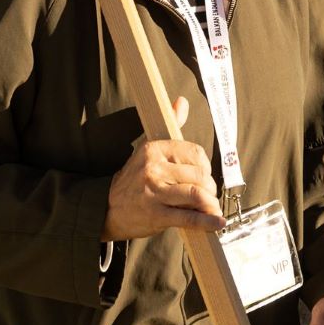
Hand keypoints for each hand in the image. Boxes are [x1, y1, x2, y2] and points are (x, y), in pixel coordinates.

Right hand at [103, 96, 223, 239]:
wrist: (106, 208)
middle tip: (209, 195)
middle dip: (210, 187)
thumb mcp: (148, 150)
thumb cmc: (133, 180)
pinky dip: (207, 222)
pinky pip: (188, 217)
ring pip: (196, 194)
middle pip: (198, 175)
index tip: (204, 174)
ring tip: (211, 208)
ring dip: (210, 204)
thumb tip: (181, 102)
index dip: (206, 165)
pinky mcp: (156, 215)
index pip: (194, 152)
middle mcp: (153, 169)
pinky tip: (216, 223)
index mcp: (153, 149)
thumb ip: (170, 126)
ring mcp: (154, 192)